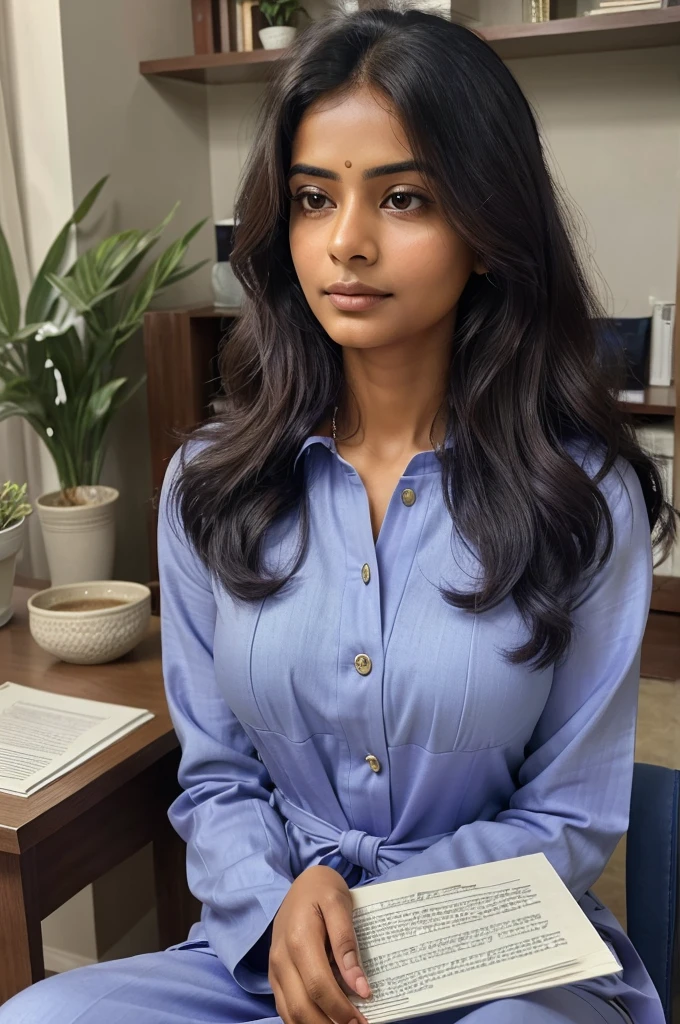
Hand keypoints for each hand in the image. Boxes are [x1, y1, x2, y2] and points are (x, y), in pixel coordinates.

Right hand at [269, 865, 371, 1023]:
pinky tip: (325, 1020)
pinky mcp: (275, 974)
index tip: (363, 1018)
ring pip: (290, 1013)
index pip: (319, 986)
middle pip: (302, 1007)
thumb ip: (346, 944)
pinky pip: (285, 1007)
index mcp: (299, 940)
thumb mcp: (339, 904)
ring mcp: (275, 969)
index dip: (341, 1009)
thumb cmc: (322, 890)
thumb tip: (359, 986)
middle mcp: (281, 959)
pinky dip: (303, 1021)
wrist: (301, 882)